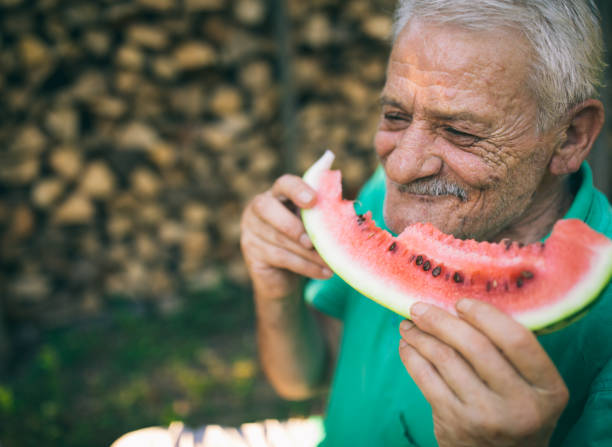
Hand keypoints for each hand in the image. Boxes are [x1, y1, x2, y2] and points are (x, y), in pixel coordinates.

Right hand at [240, 174, 331, 299]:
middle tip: (312, 242)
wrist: (285, 277)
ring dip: (307, 253)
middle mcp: (258, 208)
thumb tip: (353, 213)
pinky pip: (280, 258)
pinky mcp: (251, 252)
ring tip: (330, 263)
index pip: (284, 184)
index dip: (297, 189)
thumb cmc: (304, 244)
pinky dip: (305, 266)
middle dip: (293, 225)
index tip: (313, 200)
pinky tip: (324, 273)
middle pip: (267, 208)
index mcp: (278, 194)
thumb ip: (323, 216)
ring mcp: (251, 230)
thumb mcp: (313, 226)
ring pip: (278, 238)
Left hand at [398, 299, 568, 446]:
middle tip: (419, 307)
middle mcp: (520, 405)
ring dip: (420, 335)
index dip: (485, 315)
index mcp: (548, 389)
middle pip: (474, 346)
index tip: (461, 303)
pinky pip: (425, 378)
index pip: (517, 340)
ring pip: (445, 359)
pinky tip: (407, 345)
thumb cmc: (516, 411)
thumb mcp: (533, 388)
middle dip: (440, 320)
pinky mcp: (454, 423)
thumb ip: (512, 353)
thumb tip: (463, 306)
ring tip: (409, 324)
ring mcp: (484, 416)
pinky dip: (412, 356)